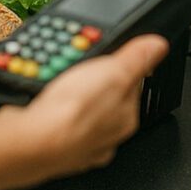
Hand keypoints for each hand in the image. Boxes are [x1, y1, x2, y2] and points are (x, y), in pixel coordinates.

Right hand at [18, 34, 168, 182]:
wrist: (32, 141)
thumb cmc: (72, 112)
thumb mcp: (113, 71)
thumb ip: (137, 58)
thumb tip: (158, 45)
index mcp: (127, 117)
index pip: (132, 82)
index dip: (120, 63)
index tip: (108, 53)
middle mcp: (107, 135)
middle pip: (106, 96)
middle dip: (94, 78)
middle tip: (80, 64)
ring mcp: (80, 142)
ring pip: (81, 108)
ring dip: (73, 92)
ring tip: (60, 78)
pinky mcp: (56, 144)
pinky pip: (59, 118)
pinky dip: (54, 107)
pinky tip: (47, 99)